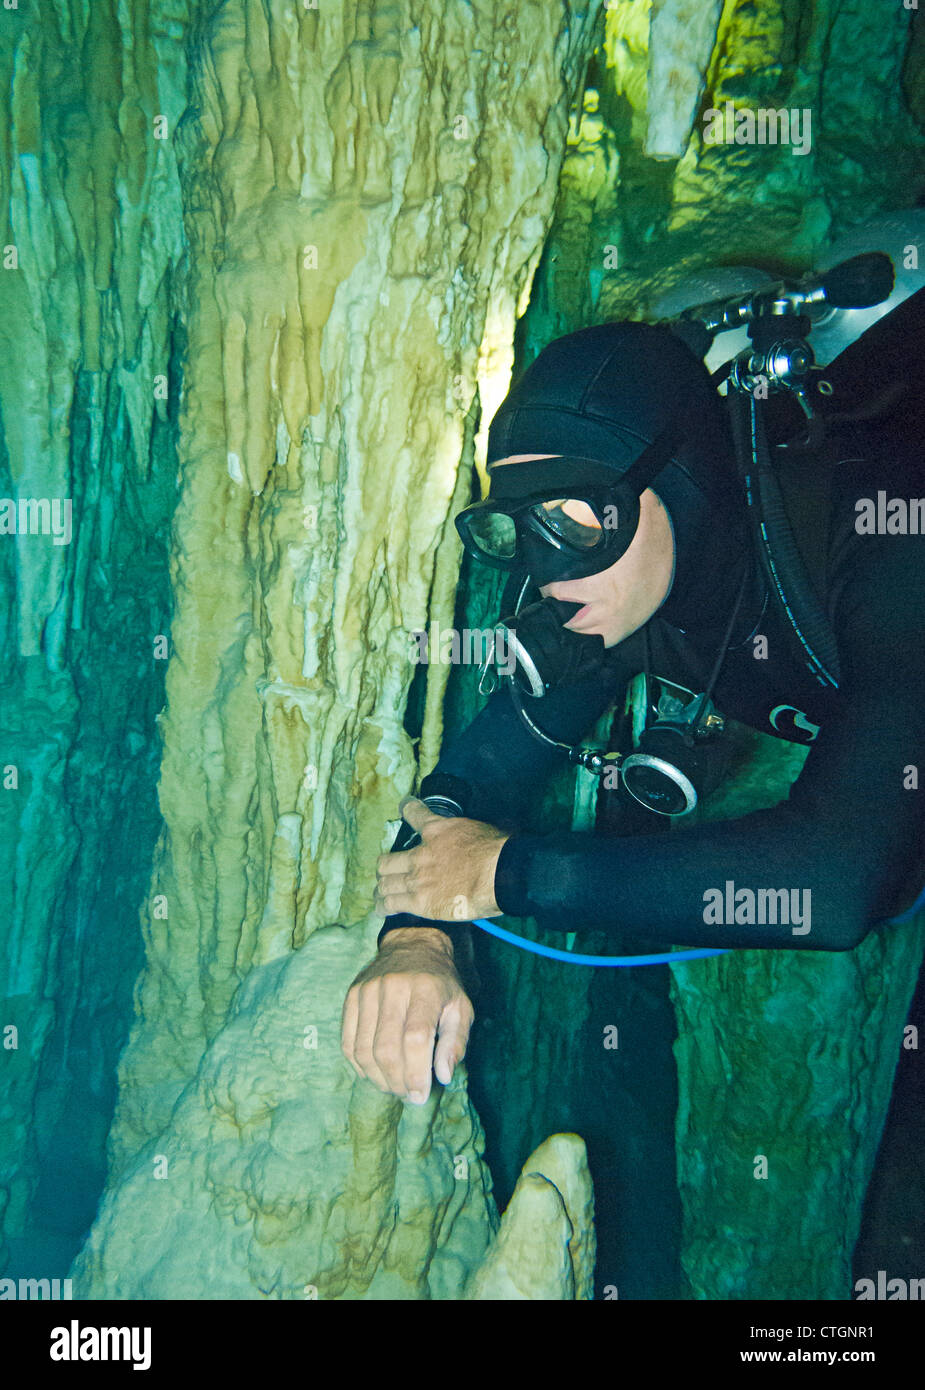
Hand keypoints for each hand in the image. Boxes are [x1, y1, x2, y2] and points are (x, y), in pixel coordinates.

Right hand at [341, 928, 473, 1102]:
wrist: (413, 946)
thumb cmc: (441, 984)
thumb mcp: (461, 1008)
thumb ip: (455, 1042)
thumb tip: (443, 1076)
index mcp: (425, 989)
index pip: (415, 1039)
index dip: (416, 1073)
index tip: (421, 1094)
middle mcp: (393, 987)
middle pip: (386, 1048)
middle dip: (397, 1082)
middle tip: (409, 1096)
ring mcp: (367, 990)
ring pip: (364, 1049)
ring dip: (378, 1079)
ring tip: (394, 1088)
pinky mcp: (351, 996)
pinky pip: (348, 1042)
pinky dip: (359, 1066)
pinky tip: (375, 1073)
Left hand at [375, 797, 508, 921]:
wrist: (499, 874)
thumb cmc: (498, 851)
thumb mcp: (482, 830)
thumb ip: (471, 833)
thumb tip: (484, 834)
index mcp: (437, 830)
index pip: (414, 813)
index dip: (407, 808)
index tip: (405, 806)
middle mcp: (420, 854)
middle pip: (386, 861)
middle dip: (385, 867)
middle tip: (388, 872)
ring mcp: (417, 879)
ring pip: (384, 884)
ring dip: (381, 889)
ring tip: (380, 894)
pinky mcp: (420, 902)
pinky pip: (391, 904)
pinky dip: (382, 906)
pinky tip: (380, 909)